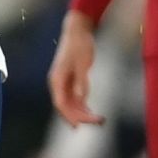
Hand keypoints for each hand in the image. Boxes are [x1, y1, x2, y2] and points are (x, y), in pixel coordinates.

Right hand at [48, 12, 103, 126]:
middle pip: (66, 107)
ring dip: (83, 113)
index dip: (69, 116)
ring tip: (100, 120)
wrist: (77, 30)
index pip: (60, 104)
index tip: (80, 126)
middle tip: (99, 122)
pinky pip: (76, 98)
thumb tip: (82, 98)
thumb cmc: (79, 44)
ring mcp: (64, 83)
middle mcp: (58, 84)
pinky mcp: (71, 80)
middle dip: (81, 117)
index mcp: (57, 80)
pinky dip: (84, 106)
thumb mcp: (83, 63)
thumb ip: (81, 81)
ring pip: (71, 104)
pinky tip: (93, 112)